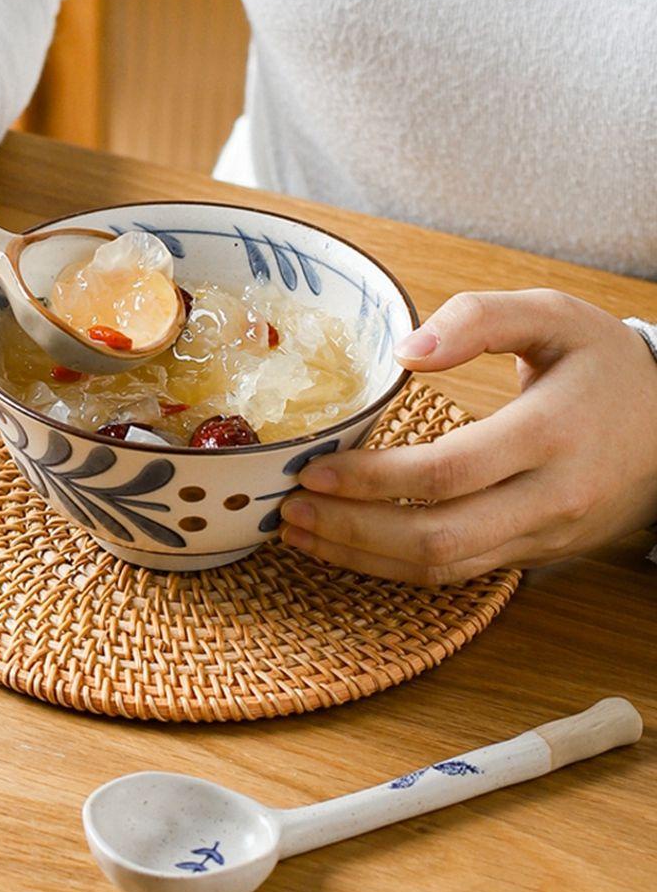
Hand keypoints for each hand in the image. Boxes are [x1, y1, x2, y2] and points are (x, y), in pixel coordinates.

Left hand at [281, 289, 656, 584]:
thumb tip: (407, 351)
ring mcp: (538, 535)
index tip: (312, 471)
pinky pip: (452, 574)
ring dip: (361, 558)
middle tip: (288, 512)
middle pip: (434, 537)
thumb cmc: (604, 370)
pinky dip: (391, 567)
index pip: (444, 473)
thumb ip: (481, 318)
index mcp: (551, 433)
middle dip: (351, 532)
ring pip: (439, 568)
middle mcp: (547, 499)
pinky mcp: (527, 554)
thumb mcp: (555, 317)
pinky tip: (348, 548)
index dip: (369, 481)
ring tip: (299, 535)